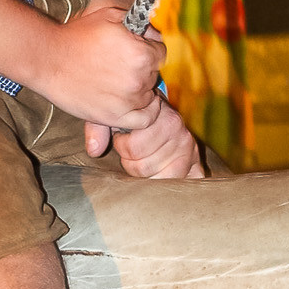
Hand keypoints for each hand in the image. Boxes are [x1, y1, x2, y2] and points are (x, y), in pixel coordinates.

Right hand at [35, 5, 164, 130]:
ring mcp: (128, 100)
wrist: (48, 59)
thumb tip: (154, 36)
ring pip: (149, 95)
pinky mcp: (115, 117)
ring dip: (139, 88)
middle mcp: (138, 79)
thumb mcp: (111, 16)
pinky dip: (144, 111)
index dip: (147, 49)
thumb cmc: (77, 36)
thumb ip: (140, 25)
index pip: (160, 53)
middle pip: (154, 75)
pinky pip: (145, 119)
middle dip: (142, 68)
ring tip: (117, 81)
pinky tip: (132, 102)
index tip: (132, 50)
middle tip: (119, 65)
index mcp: (141, 53)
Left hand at [86, 96, 204, 179]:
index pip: (133, 149)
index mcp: (164, 120)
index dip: (121, 147)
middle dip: (131, 163)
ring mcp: (190, 151)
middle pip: (143, 168)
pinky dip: (176, 184)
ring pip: (160, 179)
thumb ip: (98, 128)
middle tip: (132, 151)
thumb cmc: (129, 113)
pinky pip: (190, 180)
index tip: (121, 137)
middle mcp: (181, 136)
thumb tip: (93, 151)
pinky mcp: (195, 163)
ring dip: (147, 175)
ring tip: (144, 159)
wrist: (151, 105)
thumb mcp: (112, 113)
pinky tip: (162, 177)